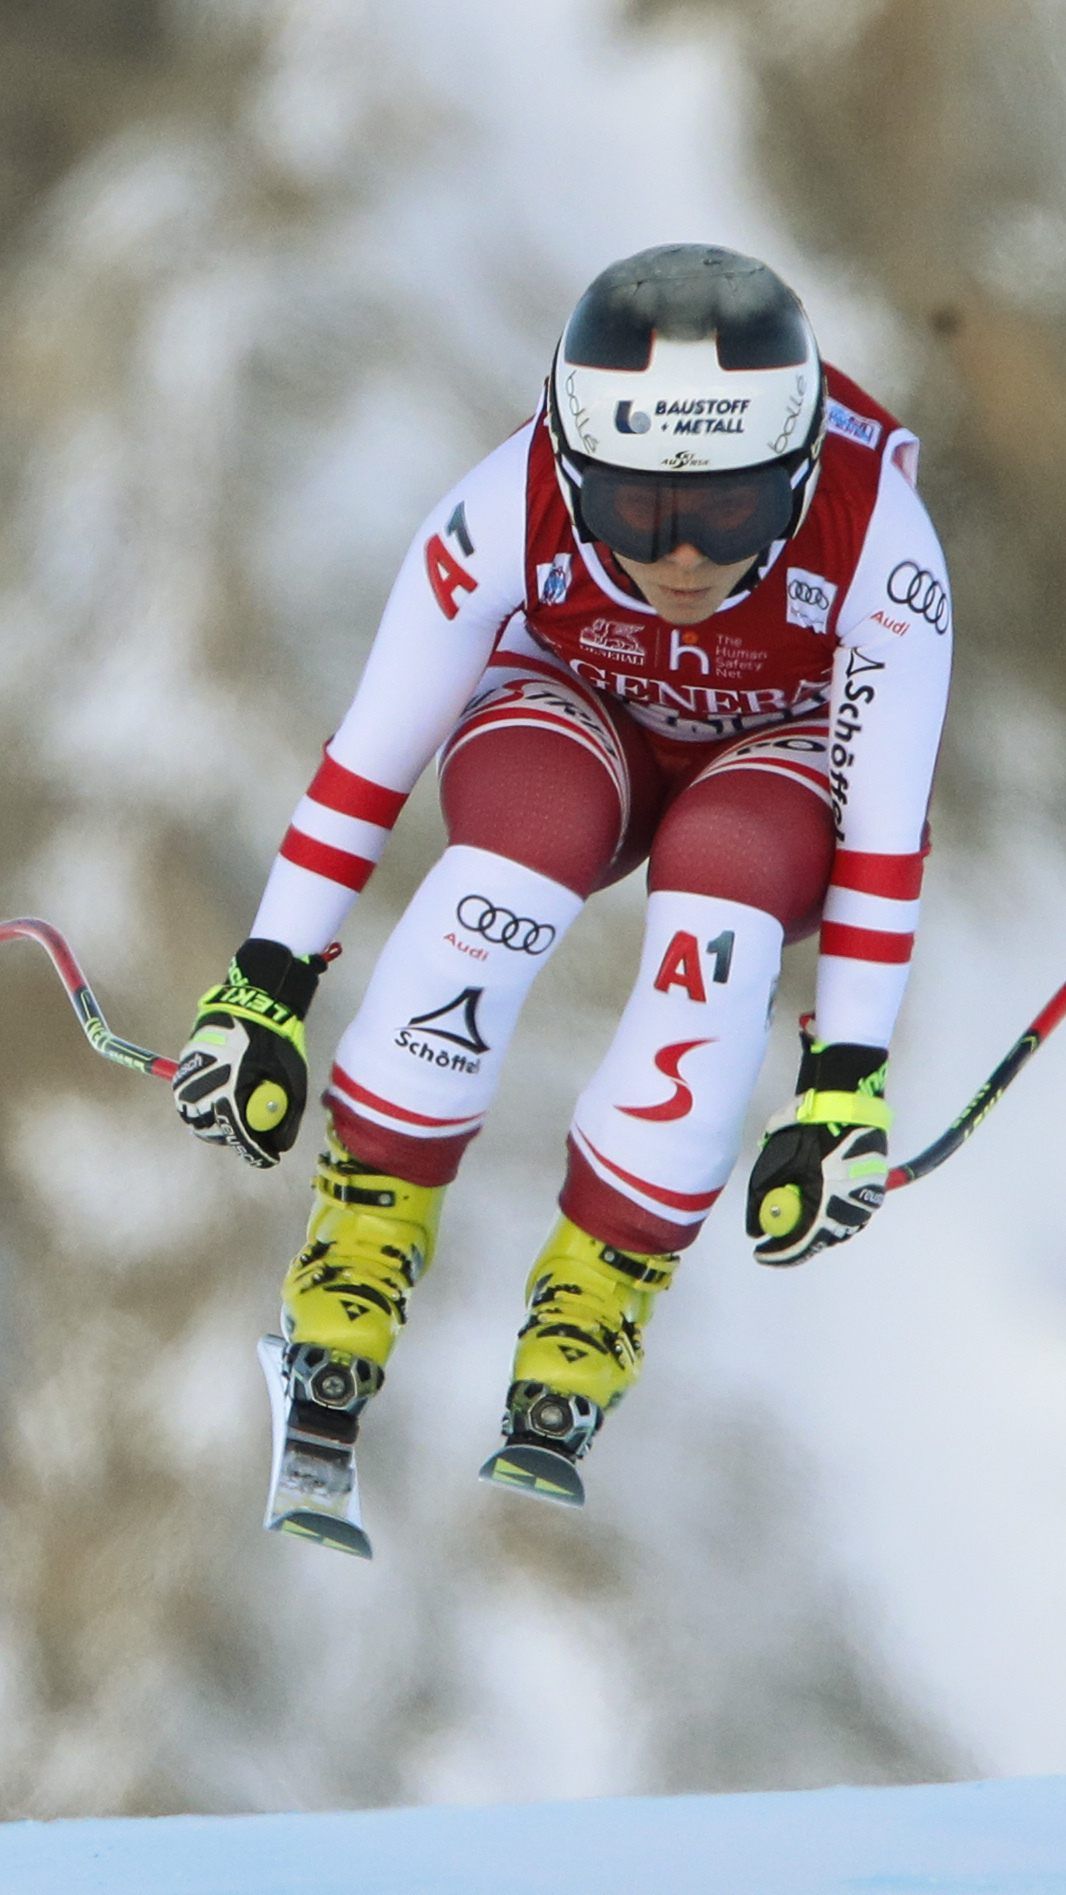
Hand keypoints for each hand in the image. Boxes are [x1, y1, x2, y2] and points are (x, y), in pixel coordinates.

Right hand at [173, 939, 327, 1167]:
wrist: (255, 1003)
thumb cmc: (277, 1042)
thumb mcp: (293, 1080)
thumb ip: (287, 1118)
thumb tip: (277, 1147)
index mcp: (234, 1087)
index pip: (239, 1134)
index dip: (254, 1153)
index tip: (267, 1158)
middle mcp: (208, 1082)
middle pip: (209, 1129)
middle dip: (228, 1137)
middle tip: (246, 1135)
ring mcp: (192, 1072)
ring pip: (190, 1114)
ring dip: (208, 1121)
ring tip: (228, 1116)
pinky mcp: (184, 1062)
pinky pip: (184, 1093)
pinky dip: (198, 1102)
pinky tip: (215, 1096)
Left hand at [746, 1031, 891, 1265]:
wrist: (845, 1102)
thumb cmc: (806, 1130)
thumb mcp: (774, 1164)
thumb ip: (763, 1200)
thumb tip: (757, 1230)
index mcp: (826, 1203)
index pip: (801, 1242)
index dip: (779, 1253)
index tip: (760, 1254)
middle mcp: (852, 1209)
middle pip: (820, 1240)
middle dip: (795, 1240)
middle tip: (773, 1237)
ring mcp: (867, 1202)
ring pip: (836, 1229)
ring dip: (813, 1228)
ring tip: (792, 1216)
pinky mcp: (874, 1192)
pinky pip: (848, 1215)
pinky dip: (830, 1214)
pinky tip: (816, 1203)